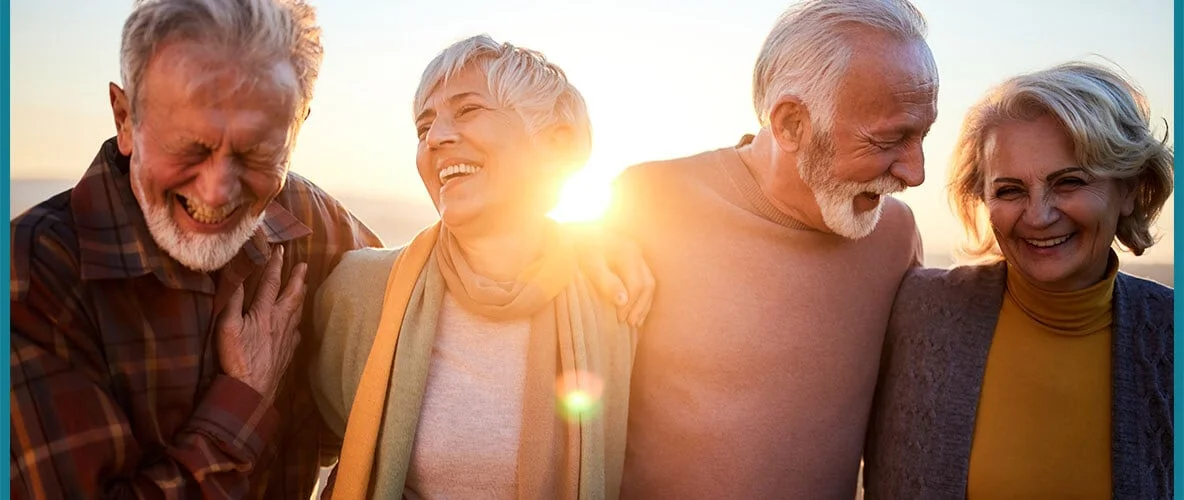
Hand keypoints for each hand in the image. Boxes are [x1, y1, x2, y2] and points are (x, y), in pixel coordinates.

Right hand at [216, 246, 308, 402]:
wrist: (252, 390)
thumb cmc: (237, 359)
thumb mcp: (227, 327)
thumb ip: (233, 302)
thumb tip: (235, 278)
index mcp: (265, 312)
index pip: (271, 283)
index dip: (275, 265)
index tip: (280, 250)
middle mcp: (280, 322)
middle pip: (292, 294)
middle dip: (297, 277)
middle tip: (303, 264)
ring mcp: (286, 338)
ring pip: (297, 311)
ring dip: (300, 296)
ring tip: (303, 287)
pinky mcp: (287, 352)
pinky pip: (296, 332)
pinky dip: (297, 322)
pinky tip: (297, 325)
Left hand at [577, 228, 654, 327]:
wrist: (579, 230)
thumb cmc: (582, 247)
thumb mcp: (590, 264)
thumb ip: (606, 282)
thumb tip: (623, 301)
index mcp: (628, 253)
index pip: (636, 285)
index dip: (630, 305)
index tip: (619, 318)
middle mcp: (638, 252)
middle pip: (648, 285)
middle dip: (640, 307)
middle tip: (629, 324)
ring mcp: (639, 254)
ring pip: (650, 283)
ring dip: (644, 304)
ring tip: (635, 321)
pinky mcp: (636, 258)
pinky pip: (646, 279)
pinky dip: (643, 296)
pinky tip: (637, 308)